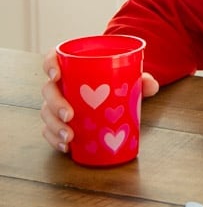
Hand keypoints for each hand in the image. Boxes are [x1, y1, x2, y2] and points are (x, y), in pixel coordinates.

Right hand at [40, 48, 159, 152]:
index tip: (57, 75)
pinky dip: (54, 139)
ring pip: (47, 113)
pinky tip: (66, 147)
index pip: (52, 59)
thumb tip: (151, 86)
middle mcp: (61, 84)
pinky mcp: (59, 121)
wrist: (113, 94)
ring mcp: (57, 103)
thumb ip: (142, 80)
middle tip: (70, 115)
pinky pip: (49, 130)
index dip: (50, 65)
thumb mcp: (129, 77)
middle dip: (56, 104)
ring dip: (55, 126)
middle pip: (49, 90)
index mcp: (72, 66)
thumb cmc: (115, 81)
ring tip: (69, 137)